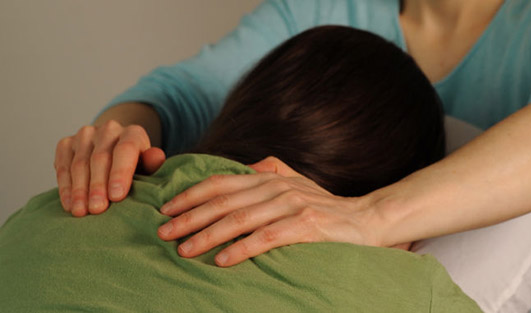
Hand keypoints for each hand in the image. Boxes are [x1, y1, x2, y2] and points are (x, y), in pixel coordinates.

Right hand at [54, 120, 165, 216]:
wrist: (115, 152)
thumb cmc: (136, 167)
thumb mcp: (149, 167)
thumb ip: (153, 164)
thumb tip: (156, 157)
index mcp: (133, 133)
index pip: (125, 150)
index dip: (120, 173)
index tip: (116, 197)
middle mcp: (109, 129)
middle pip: (100, 158)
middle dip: (98, 186)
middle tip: (97, 209)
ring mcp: (85, 135)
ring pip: (80, 163)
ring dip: (79, 190)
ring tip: (81, 211)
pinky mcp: (67, 143)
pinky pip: (63, 166)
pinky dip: (66, 187)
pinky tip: (69, 204)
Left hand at [157, 156, 380, 266]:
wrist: (365, 218)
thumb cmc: (325, 204)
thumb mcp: (296, 182)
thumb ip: (270, 170)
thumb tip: (246, 168)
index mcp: (268, 176)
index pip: (220, 182)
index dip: (190, 194)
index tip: (166, 208)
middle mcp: (276, 187)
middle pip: (223, 201)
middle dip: (189, 217)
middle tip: (163, 233)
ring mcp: (291, 205)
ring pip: (239, 219)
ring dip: (207, 235)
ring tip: (184, 250)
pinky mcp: (305, 227)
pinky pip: (265, 238)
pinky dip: (241, 249)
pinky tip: (221, 260)